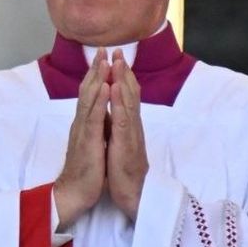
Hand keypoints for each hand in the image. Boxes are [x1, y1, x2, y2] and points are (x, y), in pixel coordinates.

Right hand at [54, 49, 109, 226]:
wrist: (73, 193)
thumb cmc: (84, 172)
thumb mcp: (91, 144)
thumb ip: (93, 128)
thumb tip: (100, 115)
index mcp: (84, 124)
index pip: (89, 95)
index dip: (96, 75)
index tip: (103, 57)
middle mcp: (81, 123)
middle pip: (87, 91)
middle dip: (96, 69)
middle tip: (102, 49)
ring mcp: (83, 131)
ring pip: (89, 99)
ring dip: (97, 79)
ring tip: (103, 61)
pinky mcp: (87, 141)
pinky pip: (93, 117)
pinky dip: (99, 101)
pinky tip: (105, 87)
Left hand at [106, 49, 148, 220]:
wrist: (132, 195)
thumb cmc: (123, 171)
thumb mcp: (119, 144)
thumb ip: (119, 128)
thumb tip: (115, 113)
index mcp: (128, 126)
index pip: (127, 97)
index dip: (122, 77)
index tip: (116, 59)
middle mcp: (132, 126)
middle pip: (130, 94)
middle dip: (124, 72)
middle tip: (119, 51)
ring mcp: (132, 134)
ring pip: (129, 102)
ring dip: (124, 81)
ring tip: (118, 62)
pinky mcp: (127, 144)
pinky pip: (124, 119)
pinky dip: (120, 102)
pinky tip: (116, 88)